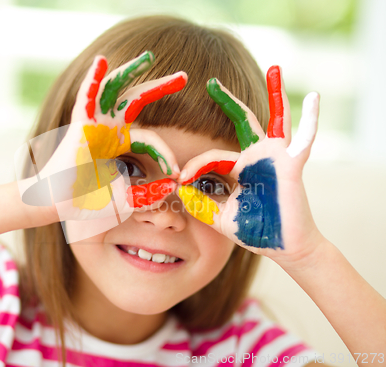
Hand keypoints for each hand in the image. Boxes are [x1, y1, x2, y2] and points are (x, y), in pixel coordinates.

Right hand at [19, 52, 186, 221]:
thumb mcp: (128, 199)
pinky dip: (93, 80)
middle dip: (160, 87)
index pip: (151, 140)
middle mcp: (110, 129)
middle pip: (137, 100)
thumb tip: (174, 184)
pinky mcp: (80, 125)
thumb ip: (150, 193)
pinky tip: (101, 61)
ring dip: (131, 72)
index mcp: (120, 143)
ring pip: (115, 90)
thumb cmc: (89, 202)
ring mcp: (95, 124)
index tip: (176, 173)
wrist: (61, 206)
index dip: (165, 155)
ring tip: (149, 57)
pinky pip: (87, 98)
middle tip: (183, 76)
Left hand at [176, 66, 322, 265]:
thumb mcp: (221, 217)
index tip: (178, 179)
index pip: (210, 157)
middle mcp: (255, 157)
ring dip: (276, 93)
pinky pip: (302, 139)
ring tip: (275, 68)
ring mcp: (274, 157)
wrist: (283, 246)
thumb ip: (200, 204)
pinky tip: (315, 97)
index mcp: (237, 168)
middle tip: (211, 82)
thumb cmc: (255, 230)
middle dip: (227, 101)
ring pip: (272, 119)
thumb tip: (178, 189)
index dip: (193, 167)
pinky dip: (311, 119)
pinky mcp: (290, 163)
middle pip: (240, 122)